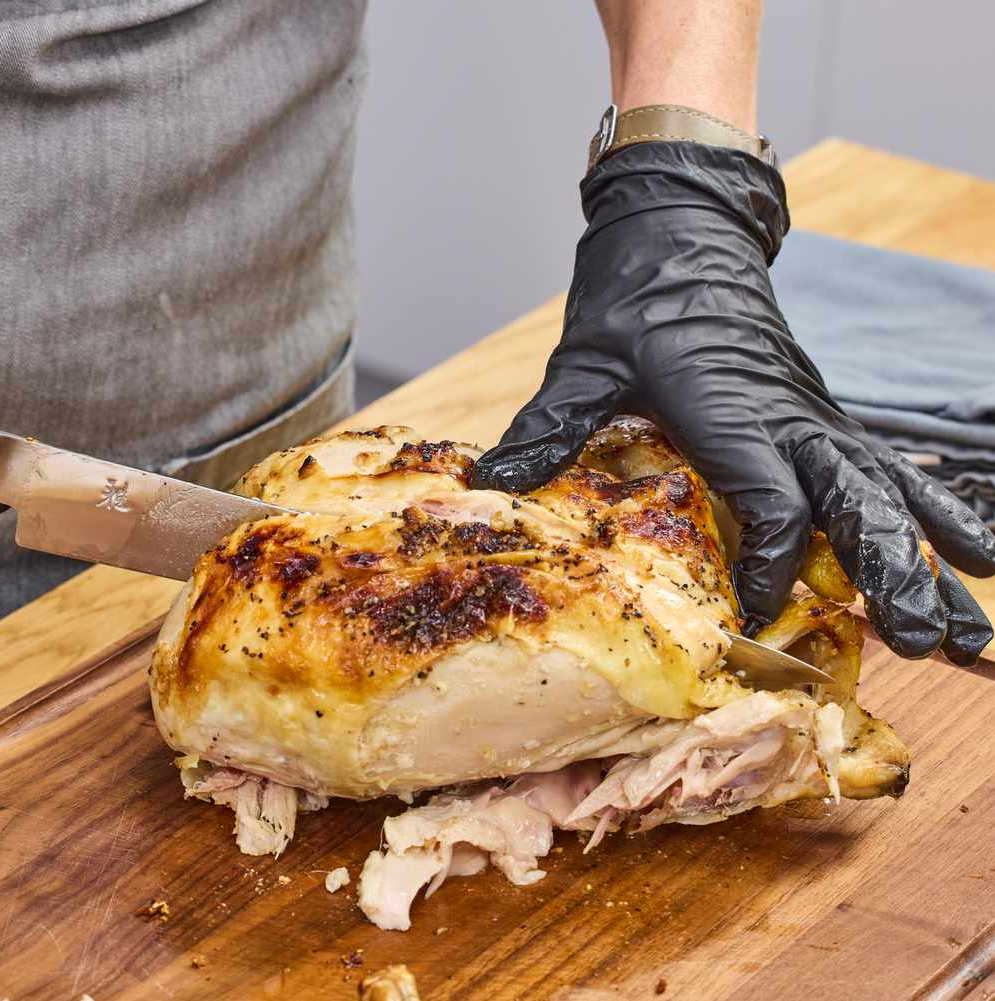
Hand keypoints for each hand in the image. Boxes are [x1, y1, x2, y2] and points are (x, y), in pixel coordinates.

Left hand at [471, 141, 994, 663]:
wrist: (682, 224)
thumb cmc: (632, 291)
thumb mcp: (584, 360)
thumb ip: (551, 423)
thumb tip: (492, 476)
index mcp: (730, 407)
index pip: (772, 501)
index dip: (768, 566)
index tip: (750, 618)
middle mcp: (788, 416)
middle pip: (856, 504)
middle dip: (894, 576)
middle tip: (926, 643)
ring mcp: (812, 414)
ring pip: (886, 495)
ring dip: (932, 562)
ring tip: (972, 634)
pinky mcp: (818, 412)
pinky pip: (886, 468)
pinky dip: (934, 511)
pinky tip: (978, 555)